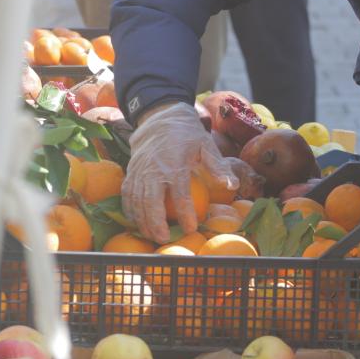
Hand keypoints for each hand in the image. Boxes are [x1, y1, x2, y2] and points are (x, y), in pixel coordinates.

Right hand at [121, 101, 239, 243]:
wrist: (160, 118)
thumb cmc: (187, 135)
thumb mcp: (206, 144)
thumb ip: (217, 166)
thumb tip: (233, 185)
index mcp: (175, 163)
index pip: (179, 193)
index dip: (185, 213)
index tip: (191, 228)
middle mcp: (154, 168)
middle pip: (150, 200)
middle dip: (156, 222)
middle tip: (164, 240)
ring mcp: (139, 170)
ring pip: (136, 200)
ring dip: (142, 221)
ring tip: (151, 237)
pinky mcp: (131, 171)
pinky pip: (126, 194)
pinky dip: (129, 210)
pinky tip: (136, 223)